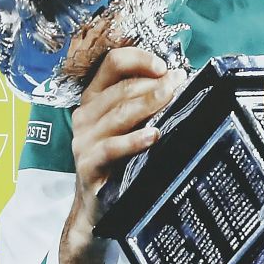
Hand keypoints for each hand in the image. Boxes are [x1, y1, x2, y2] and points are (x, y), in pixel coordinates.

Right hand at [67, 47, 182, 226]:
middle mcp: (85, 115)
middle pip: (121, 89)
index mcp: (94, 97)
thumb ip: (143, 102)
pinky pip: (111, 148)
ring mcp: (84, 140)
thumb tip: (179, 80)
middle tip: (179, 83)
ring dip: (148, 105)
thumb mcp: (127, 126)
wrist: (97, 204)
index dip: (138, 60)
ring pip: (118, 114)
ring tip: (171, 100)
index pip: (112, 64)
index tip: (164, 67)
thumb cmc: (118, 159)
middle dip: (154, 84)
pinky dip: (133, 141)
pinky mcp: (88, 164)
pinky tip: (153, 136)